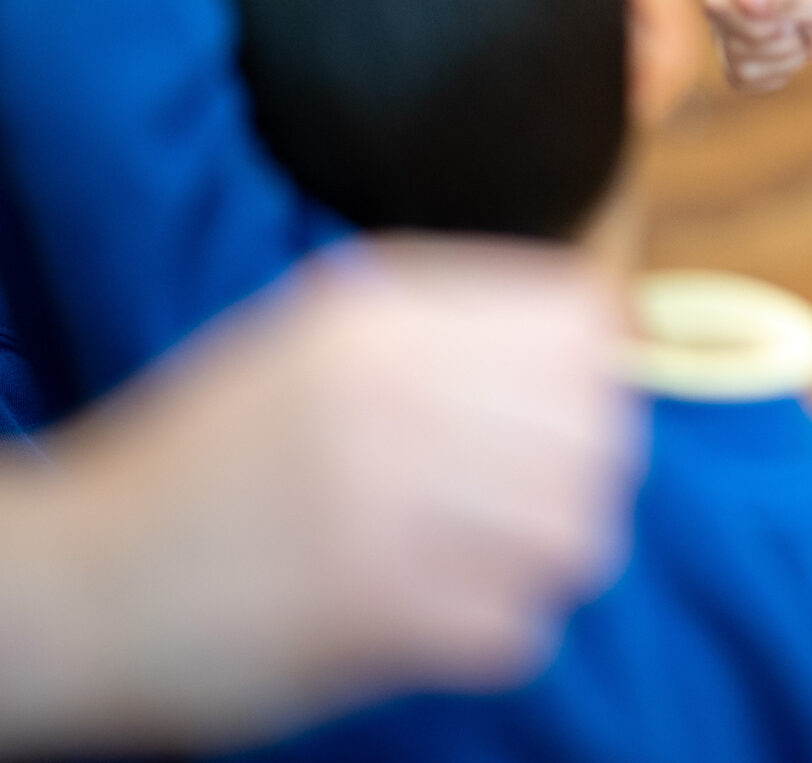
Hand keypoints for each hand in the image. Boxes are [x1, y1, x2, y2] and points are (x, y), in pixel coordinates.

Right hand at [0, 239, 640, 754]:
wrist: (72, 584)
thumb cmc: (206, 468)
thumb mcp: (310, 349)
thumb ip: (442, 332)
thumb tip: (596, 335)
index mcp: (375, 319)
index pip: (578, 324)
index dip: (591, 375)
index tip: (561, 413)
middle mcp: (387, 396)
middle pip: (594, 427)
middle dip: (585, 475)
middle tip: (533, 505)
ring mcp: (378, 505)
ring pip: (575, 528)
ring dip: (552, 559)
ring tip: (496, 565)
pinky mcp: (369, 614)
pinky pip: (519, 625)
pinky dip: (500, 633)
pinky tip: (445, 621)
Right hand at [703, 0, 811, 89]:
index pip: (718, 2)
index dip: (758, 24)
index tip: (796, 17)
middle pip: (726, 35)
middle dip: (777, 43)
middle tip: (808, 23)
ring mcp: (731, 12)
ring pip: (734, 62)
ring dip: (781, 59)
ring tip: (804, 32)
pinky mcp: (736, 42)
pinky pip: (741, 77)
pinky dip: (775, 73)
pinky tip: (795, 49)